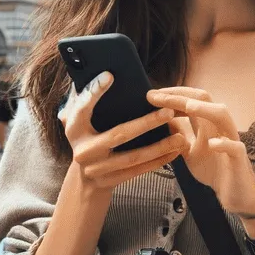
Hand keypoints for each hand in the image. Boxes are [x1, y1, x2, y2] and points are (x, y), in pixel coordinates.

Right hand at [58, 72, 188, 192]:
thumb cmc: (88, 138)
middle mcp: (83, 149)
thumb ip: (85, 99)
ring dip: (159, 146)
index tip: (110, 75)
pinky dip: (159, 161)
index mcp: (74, 129)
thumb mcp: (79, 120)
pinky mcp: (111, 181)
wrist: (84, 180)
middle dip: (146, 123)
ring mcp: (97, 168)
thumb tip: (101, 73)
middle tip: (168, 112)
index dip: (94, 92)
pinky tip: (175, 152)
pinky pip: (139, 171)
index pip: (82, 108)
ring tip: (180, 136)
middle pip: (118, 135)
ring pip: (133, 157)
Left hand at [145, 87, 254, 216]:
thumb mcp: (189, 151)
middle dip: (180, 95)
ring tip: (187, 106)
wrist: (235, 194)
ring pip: (222, 116)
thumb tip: (162, 119)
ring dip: (205, 109)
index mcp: (207, 123)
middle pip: (205, 99)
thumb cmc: (213, 170)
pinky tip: (212, 144)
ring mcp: (231, 140)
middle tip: (157, 96)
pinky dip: (224, 144)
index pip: (191, 99)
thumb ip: (178, 135)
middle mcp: (220, 126)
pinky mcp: (239, 159)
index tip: (150, 96)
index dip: (171, 95)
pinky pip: (235, 147)